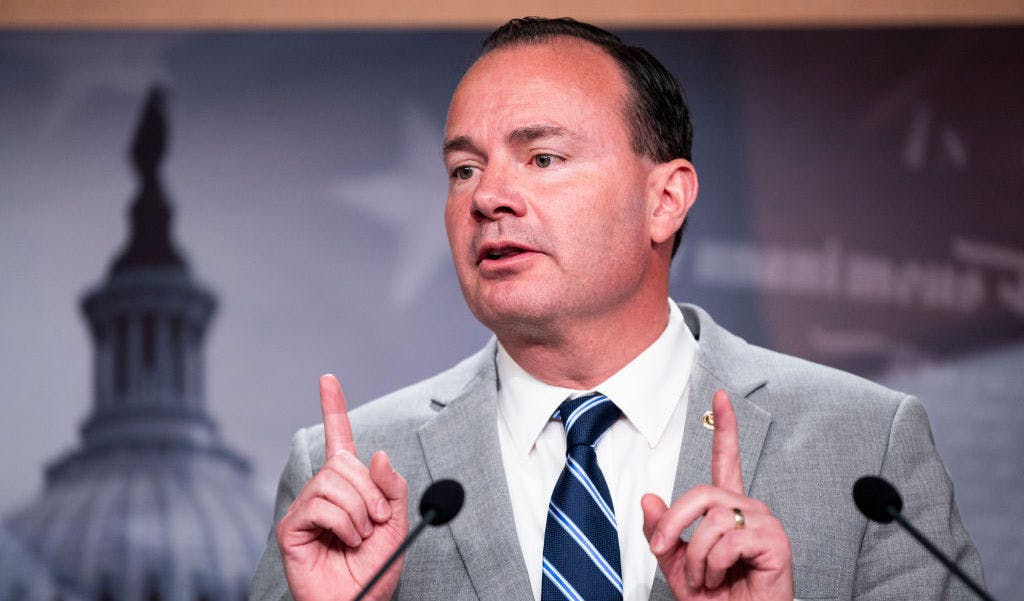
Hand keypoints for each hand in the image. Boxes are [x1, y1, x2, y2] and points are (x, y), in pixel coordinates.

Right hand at [276, 375, 408, 600]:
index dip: (333, 408)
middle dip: (370, 493)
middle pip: (344, 464)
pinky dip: (343, 524)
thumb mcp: (397, 524)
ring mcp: (304, 508)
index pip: (339, 440)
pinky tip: (344, 542)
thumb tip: (376, 455)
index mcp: (347, 486)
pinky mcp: (292, 528)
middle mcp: (321, 492)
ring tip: (359, 537)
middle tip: (376, 522)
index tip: (328, 379)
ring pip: (333, 483)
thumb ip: (391, 488)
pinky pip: (321, 506)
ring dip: (358, 512)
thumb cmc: (375, 568)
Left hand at [641, 390, 792, 599]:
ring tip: (707, 578)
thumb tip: (648, 499)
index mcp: (727, 508)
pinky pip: (729, 539)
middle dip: (674, 524)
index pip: (727, 459)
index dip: (725, 427)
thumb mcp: (676, 562)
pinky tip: (725, 578)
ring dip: (697, 556)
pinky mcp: (775, 541)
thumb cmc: (716, 599)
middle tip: (663, 551)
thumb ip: (661, 531)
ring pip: (712, 520)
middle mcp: (748, 508)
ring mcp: (764, 523)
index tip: (720, 396)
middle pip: (701, 493)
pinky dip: (715, 564)